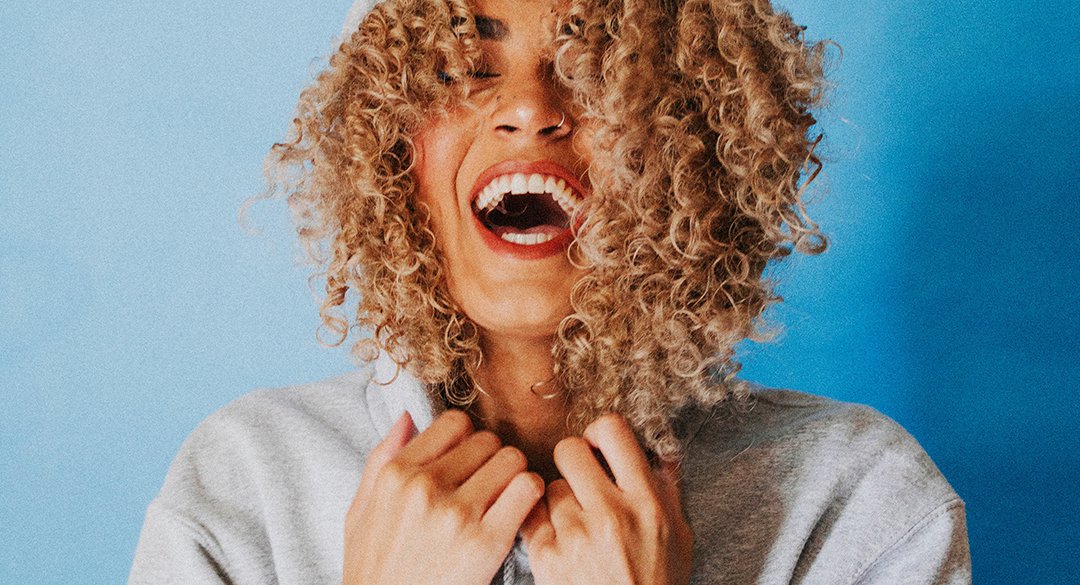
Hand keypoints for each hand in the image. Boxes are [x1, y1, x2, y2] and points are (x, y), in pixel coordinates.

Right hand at [343, 410, 544, 584]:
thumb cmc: (374, 572)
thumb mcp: (359, 514)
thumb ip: (380, 461)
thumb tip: (407, 417)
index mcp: (396, 475)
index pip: (454, 423)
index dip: (467, 439)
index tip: (468, 462)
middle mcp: (425, 487)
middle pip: (487, 440)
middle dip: (492, 459)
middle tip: (489, 485)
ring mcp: (456, 514)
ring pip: (512, 459)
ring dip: (514, 476)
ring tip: (505, 498)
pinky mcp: (486, 543)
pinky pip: (527, 489)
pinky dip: (532, 496)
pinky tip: (520, 513)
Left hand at [521, 414, 693, 584]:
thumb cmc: (658, 584)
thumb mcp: (678, 536)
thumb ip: (667, 489)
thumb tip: (660, 449)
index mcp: (646, 502)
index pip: (613, 432)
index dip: (600, 432)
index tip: (599, 445)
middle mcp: (610, 514)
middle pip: (568, 450)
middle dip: (572, 460)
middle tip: (579, 479)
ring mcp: (575, 536)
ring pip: (548, 486)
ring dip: (558, 500)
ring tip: (575, 523)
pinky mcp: (546, 557)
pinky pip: (531, 516)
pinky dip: (541, 524)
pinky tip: (558, 539)